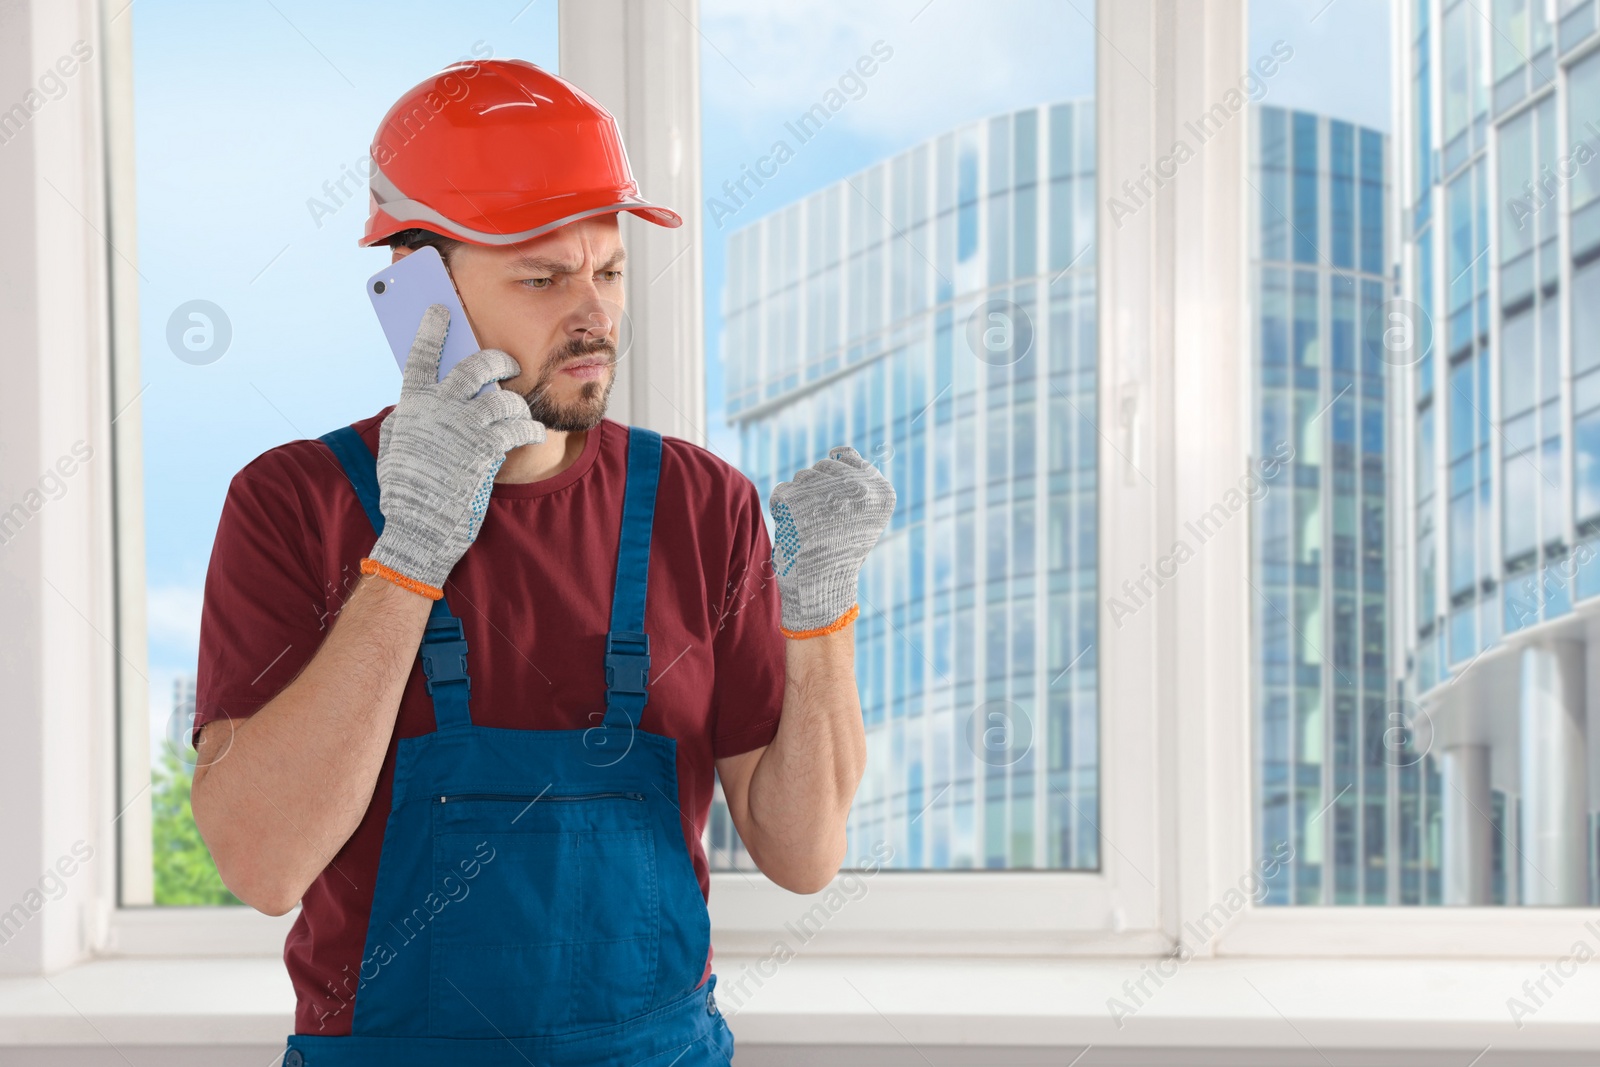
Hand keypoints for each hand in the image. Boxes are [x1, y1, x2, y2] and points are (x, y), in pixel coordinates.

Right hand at [368, 304, 543, 592]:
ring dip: (517, 406)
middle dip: (498, 360)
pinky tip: (532, 435)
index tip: (441, 311)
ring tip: (519, 419)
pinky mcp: (486, 449)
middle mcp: (439, 410)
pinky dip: (530, 429)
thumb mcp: (396, 449)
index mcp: (413, 407)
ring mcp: (463, 428)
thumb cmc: (408, 492)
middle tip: (508, 367)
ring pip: (504, 397)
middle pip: (476, 366)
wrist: (420, 530)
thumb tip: (416, 402)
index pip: (421, 357)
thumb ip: (408, 420)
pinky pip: (518, 426)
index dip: (432, 331)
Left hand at [767, 446, 894, 636]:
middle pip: (822, 466)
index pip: (847, 457)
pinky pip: (782, 491)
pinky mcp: (798, 503)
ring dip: (799, 499)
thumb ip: (861, 481)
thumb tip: (840, 452)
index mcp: (882, 493)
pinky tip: (794, 529)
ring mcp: (829, 494)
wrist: (823, 588)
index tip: (834, 507)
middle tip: (820, 523)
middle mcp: (860, 490)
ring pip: (801, 476)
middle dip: (815, 489)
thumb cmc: (841, 551)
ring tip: (810, 528)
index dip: (834, 480)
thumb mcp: (865, 516)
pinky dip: (782, 509)